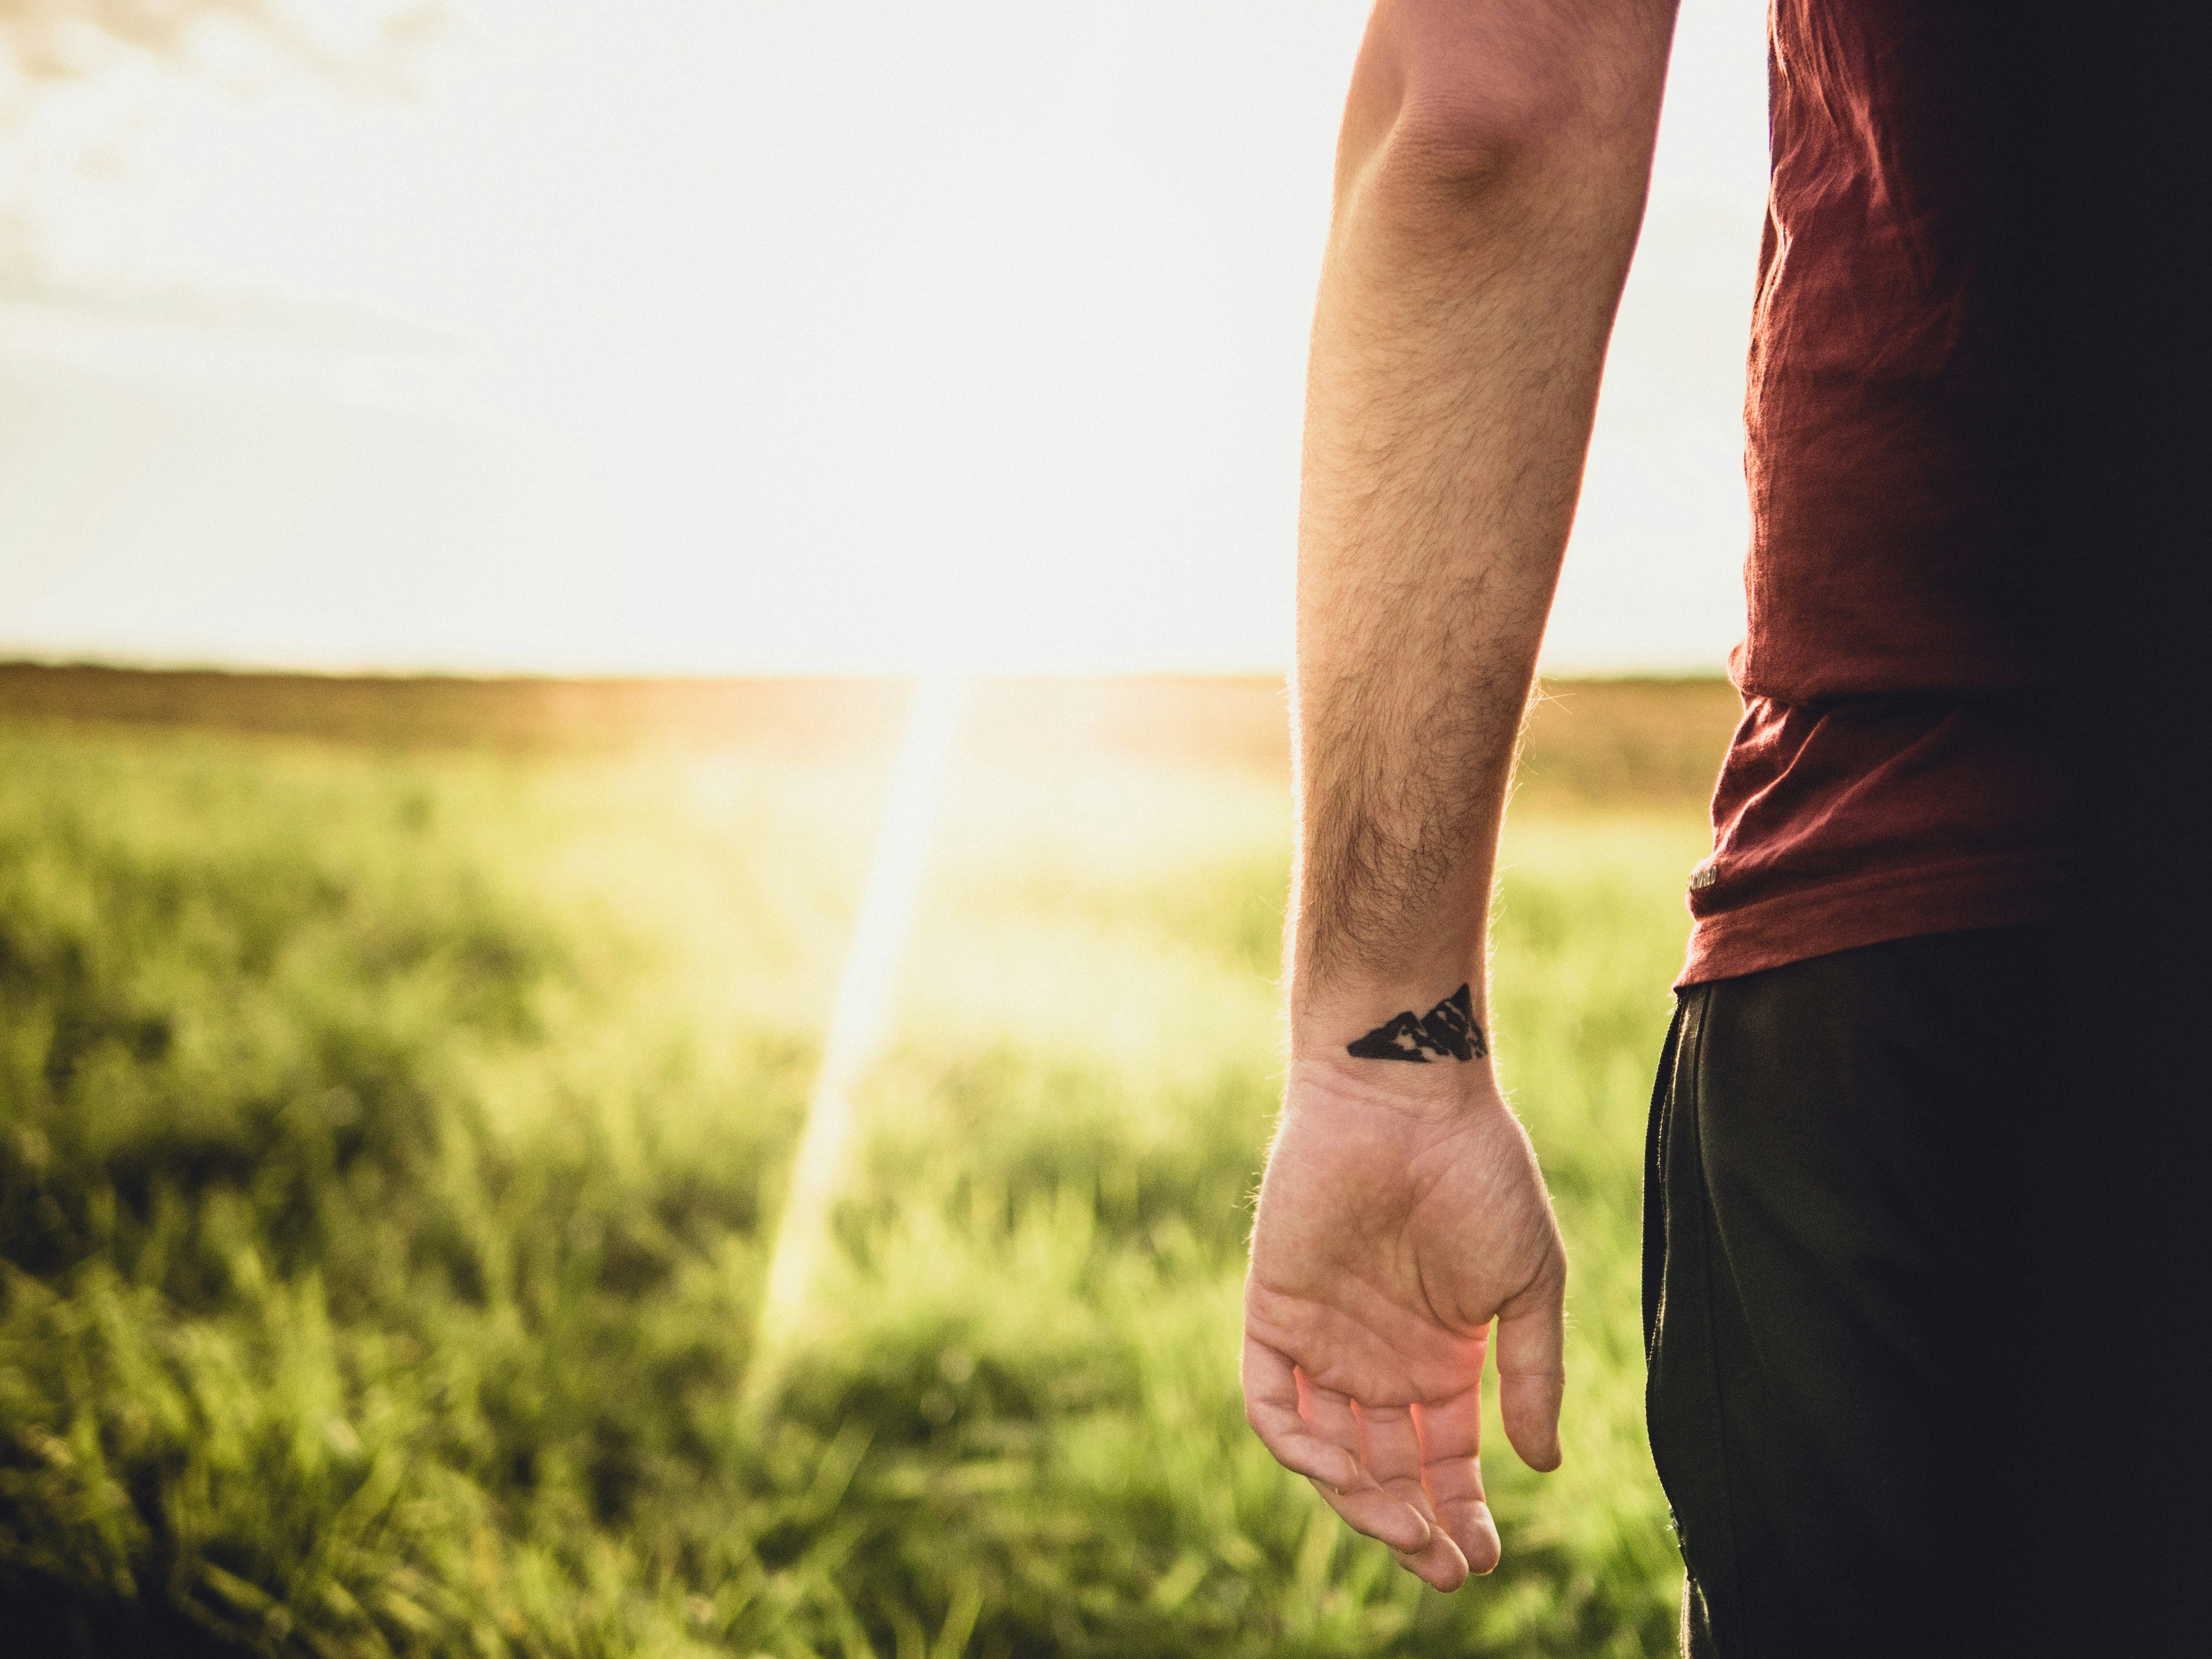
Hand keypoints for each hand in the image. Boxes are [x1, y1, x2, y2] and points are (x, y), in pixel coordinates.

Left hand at [1242, 1053, 1565, 1590]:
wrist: (1406, 1099)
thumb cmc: (1478, 1176)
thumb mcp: (1528, 1286)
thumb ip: (1533, 1376)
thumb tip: (1543, 1467)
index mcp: (1441, 1357)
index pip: (1445, 1461)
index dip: (1460, 1513)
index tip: (1482, 1559)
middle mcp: (1379, 1359)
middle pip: (1387, 1470)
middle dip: (1412, 1526)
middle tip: (1444, 1567)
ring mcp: (1324, 1340)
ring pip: (1329, 1453)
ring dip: (1362, 1503)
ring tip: (1407, 1532)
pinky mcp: (1274, 1313)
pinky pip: (1271, 1403)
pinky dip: (1300, 1449)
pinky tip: (1342, 1472)